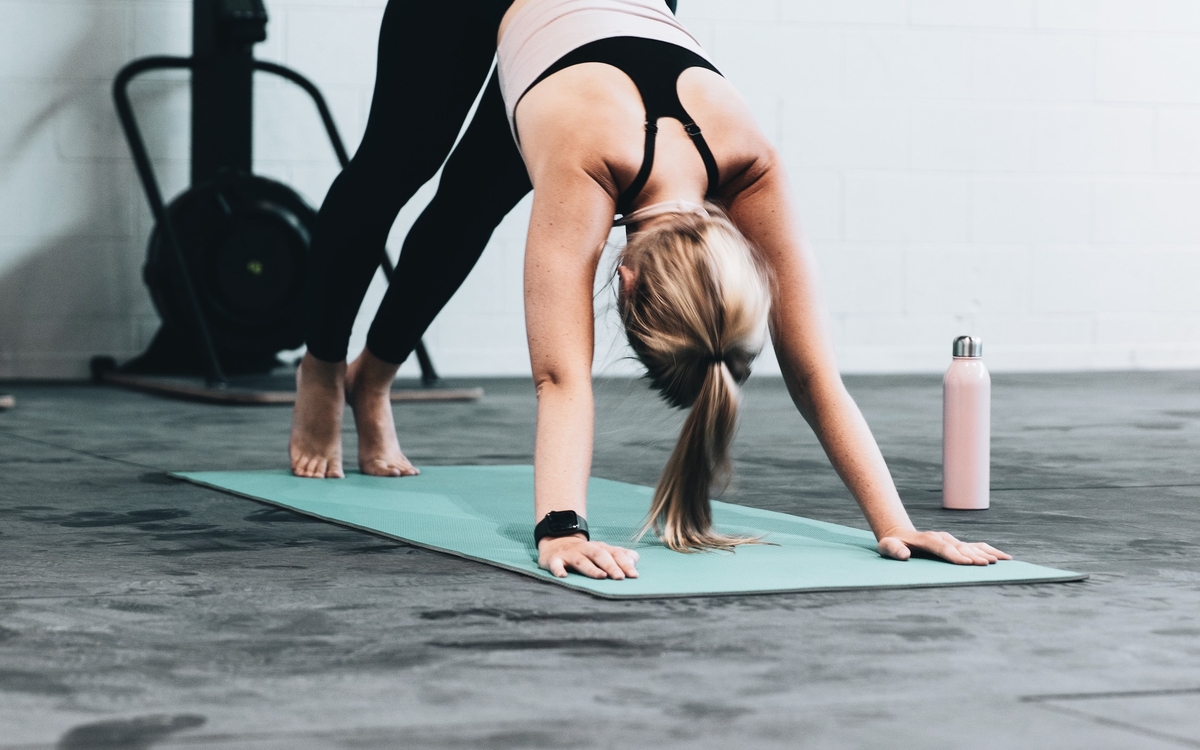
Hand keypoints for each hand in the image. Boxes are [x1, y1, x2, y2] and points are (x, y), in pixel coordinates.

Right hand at [538, 535, 639, 579]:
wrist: (557, 541)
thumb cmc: (586, 552)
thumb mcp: (603, 551)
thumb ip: (620, 556)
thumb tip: (634, 561)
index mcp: (600, 548)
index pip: (615, 554)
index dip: (625, 564)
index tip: (634, 575)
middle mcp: (587, 549)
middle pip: (600, 555)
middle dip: (611, 566)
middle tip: (620, 577)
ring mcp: (571, 554)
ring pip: (582, 560)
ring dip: (591, 568)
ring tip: (601, 576)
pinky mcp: (555, 559)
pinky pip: (556, 564)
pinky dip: (558, 569)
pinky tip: (562, 576)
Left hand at [877, 530, 1011, 565]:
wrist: (899, 535)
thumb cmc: (893, 545)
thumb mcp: (886, 547)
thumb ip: (893, 550)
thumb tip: (904, 555)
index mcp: (927, 539)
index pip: (942, 548)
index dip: (954, 555)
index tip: (966, 562)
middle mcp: (942, 538)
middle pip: (960, 547)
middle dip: (973, 556)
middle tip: (987, 565)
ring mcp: (951, 540)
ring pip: (971, 546)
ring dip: (985, 553)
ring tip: (1000, 561)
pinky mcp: (957, 544)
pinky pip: (976, 546)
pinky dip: (990, 551)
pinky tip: (1004, 558)